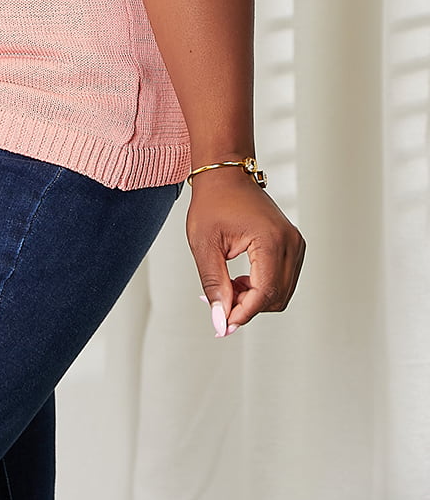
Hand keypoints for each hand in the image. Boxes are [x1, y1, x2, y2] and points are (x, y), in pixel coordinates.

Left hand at [186, 170, 304, 335]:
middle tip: (220, 301)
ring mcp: (295, 243)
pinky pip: (283, 280)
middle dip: (248, 307)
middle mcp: (290, 242)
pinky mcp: (293, 245)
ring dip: (255, 299)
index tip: (223, 325)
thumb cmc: (212, 202)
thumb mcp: (204, 245)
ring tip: (228, 286)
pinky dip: (262, 288)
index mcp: (271, 240)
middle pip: (276, 297)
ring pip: (281, 293)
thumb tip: (221, 321)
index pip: (264, 293)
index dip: (243, 313)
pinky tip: (240, 280)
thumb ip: (214, 285)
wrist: (225, 174)